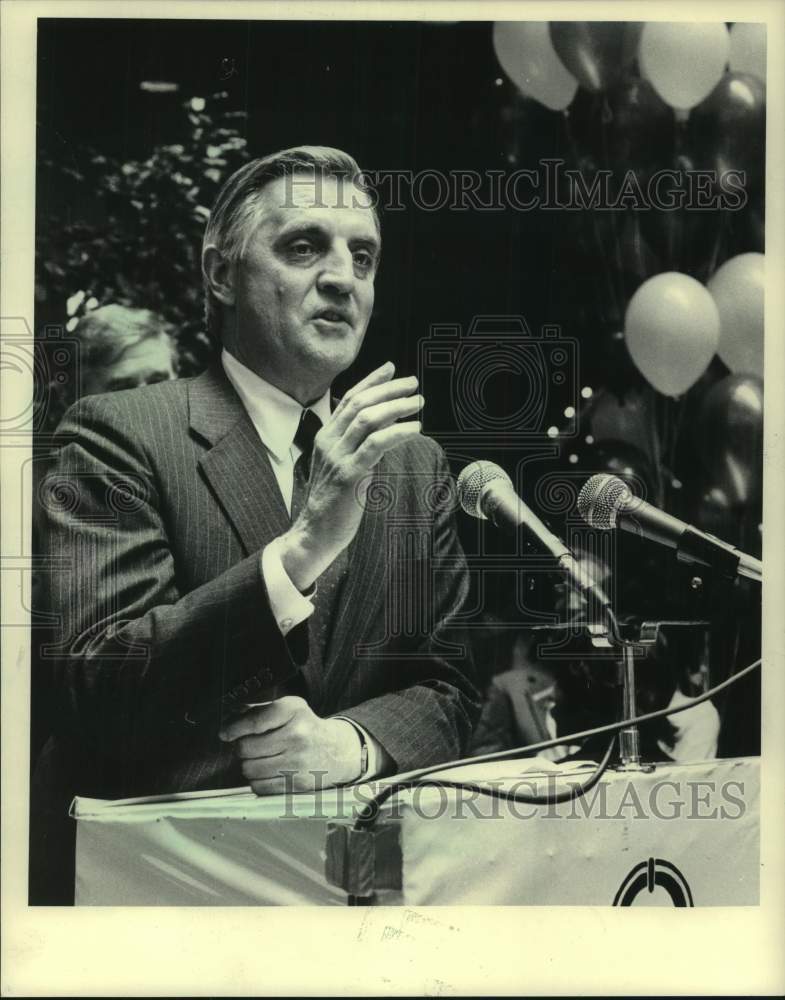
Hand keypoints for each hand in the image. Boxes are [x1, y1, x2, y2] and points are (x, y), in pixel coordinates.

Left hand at [218, 696, 361, 794]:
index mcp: (294, 710)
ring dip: (249, 765)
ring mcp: (298, 762)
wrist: (336, 750)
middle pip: (246, 748)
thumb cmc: (304, 727)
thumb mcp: (288, 709)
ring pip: (249, 769)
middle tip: (250, 745)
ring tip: (261, 758)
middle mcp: (298, 735)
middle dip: (242, 747)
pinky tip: (269, 772)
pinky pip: (259, 787)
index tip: (225, 733)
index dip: (234, 728)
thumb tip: (228, 719)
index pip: (255, 721)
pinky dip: (257, 781)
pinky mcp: (297, 784)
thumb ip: (257, 710)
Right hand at [278, 361, 422, 589]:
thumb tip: (383, 430)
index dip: (370, 382)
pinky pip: (376, 444)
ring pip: (368, 419)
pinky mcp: (350, 475)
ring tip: (417, 403)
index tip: (390, 369)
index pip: (348, 400)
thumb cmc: (333, 502)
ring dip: (396, 407)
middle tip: (413, 384)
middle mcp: (329, 442)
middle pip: (360, 403)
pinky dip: (398, 432)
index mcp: (325, 437)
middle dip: (389, 389)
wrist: (315, 532)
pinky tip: (414, 430)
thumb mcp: (341, 466)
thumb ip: (356, 446)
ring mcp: (338, 458)